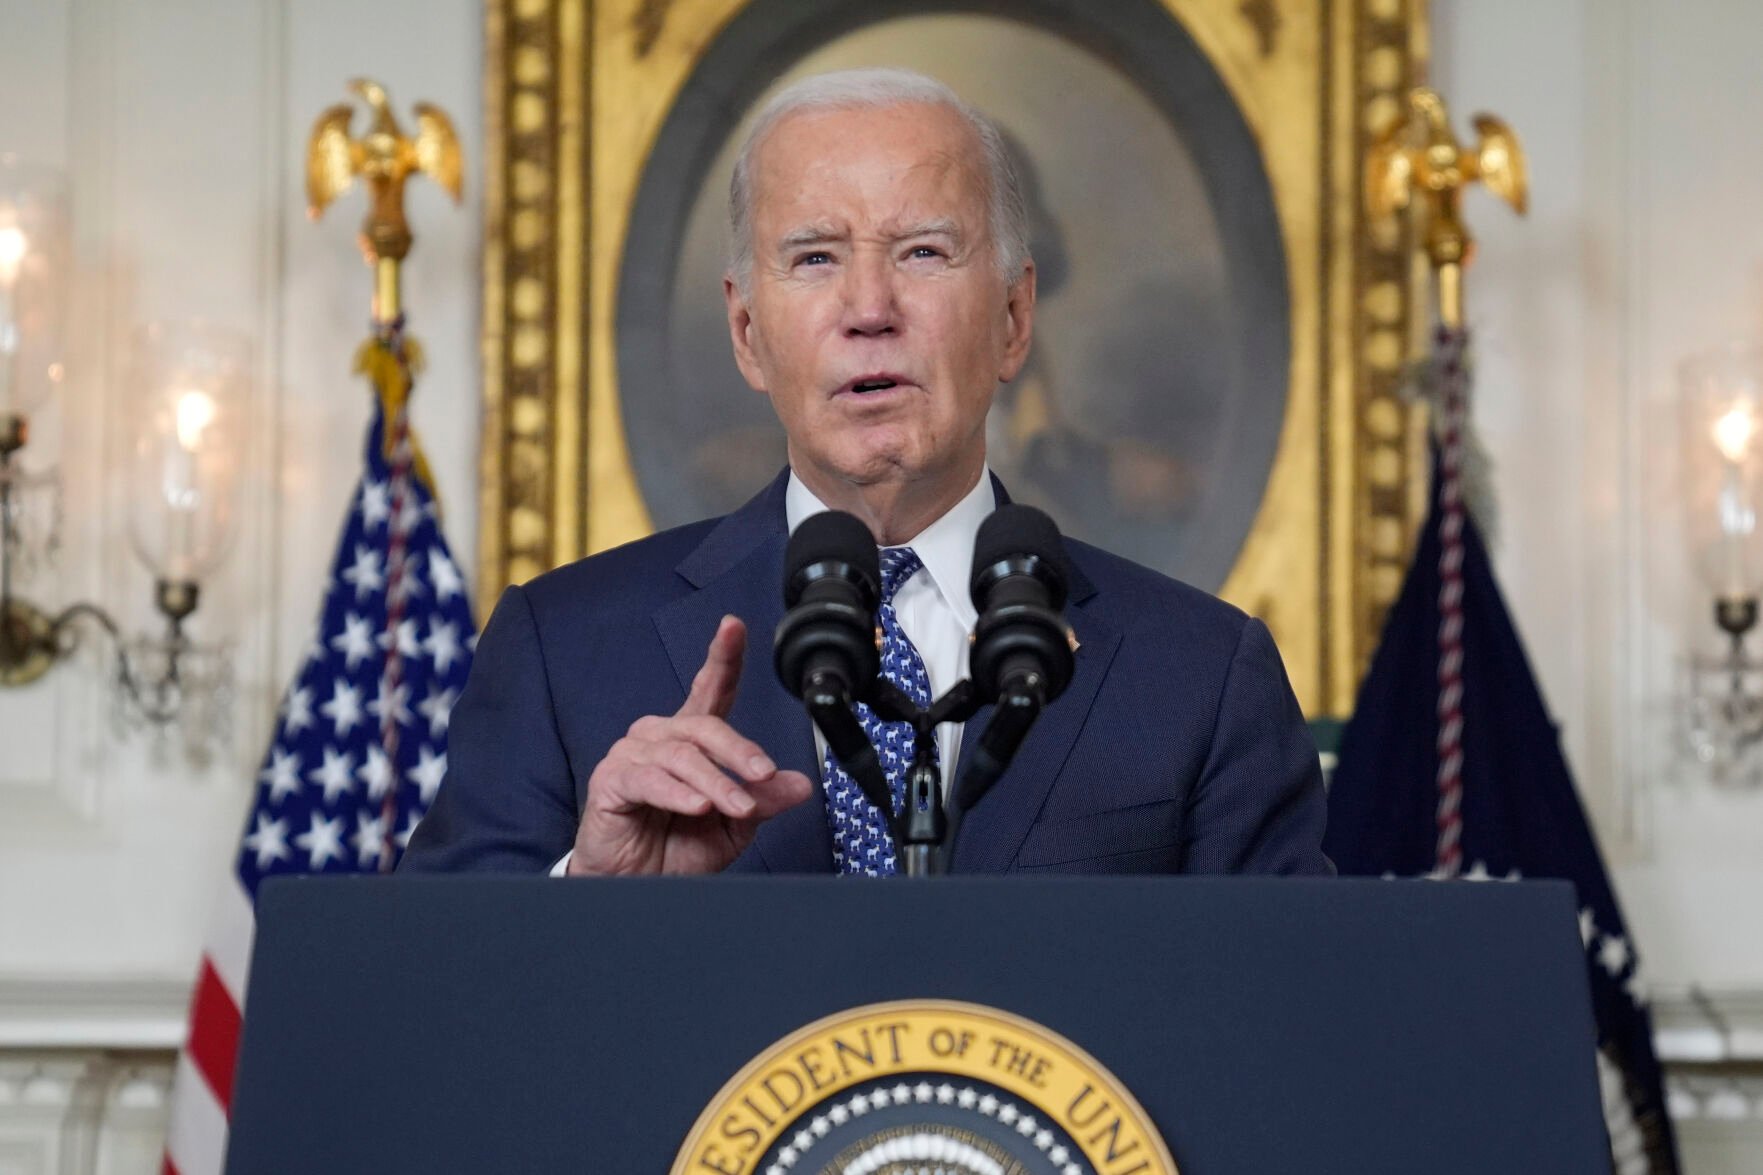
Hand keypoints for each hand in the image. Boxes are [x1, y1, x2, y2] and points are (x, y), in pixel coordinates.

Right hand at [568, 615, 814, 873]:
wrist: (638, 886)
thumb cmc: (678, 848)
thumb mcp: (734, 824)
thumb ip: (763, 800)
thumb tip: (801, 784)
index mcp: (692, 739)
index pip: (711, 689)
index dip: (722, 656)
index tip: (733, 625)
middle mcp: (661, 736)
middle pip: (706, 727)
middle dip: (740, 752)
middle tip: (764, 776)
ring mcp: (632, 755)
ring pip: (683, 756)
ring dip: (716, 783)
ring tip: (737, 808)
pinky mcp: (611, 780)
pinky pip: (649, 779)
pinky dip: (677, 793)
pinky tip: (696, 805)